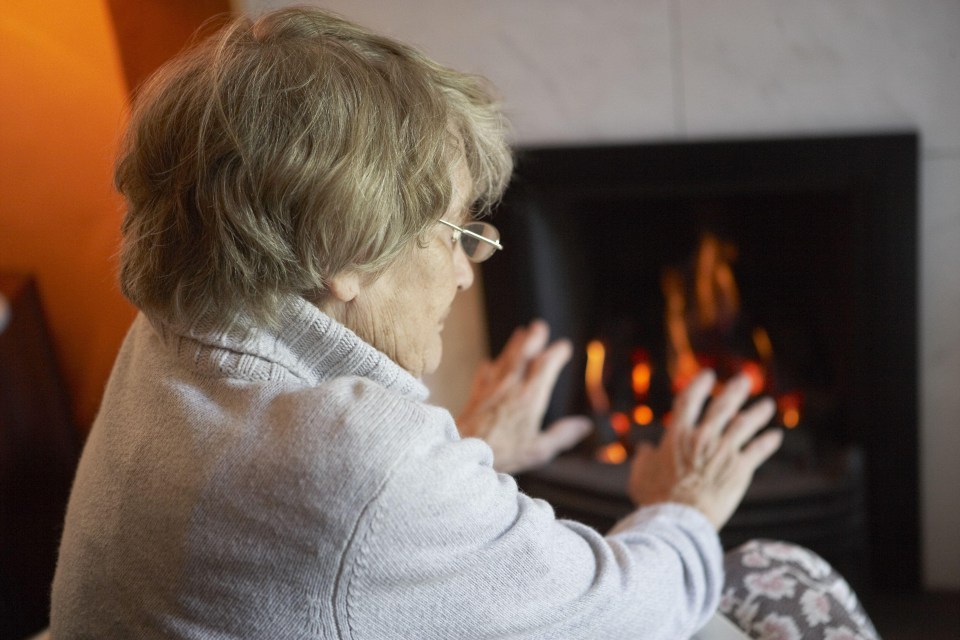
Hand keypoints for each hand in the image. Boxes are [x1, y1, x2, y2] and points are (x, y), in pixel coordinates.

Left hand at [457, 320, 591, 473]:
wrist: (462, 450)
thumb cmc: (502, 453)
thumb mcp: (539, 450)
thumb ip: (562, 435)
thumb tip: (585, 425)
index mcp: (529, 398)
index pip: (546, 366)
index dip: (556, 353)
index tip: (564, 346)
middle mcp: (510, 387)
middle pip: (523, 354)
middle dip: (533, 338)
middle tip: (539, 326)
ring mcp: (491, 388)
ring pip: (504, 359)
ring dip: (513, 345)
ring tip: (520, 333)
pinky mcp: (476, 395)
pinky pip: (484, 374)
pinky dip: (490, 366)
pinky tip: (489, 363)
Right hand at [627, 370, 782, 529]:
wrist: (679, 520)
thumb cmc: (655, 498)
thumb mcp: (640, 474)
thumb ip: (644, 458)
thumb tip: (646, 449)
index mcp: (677, 434)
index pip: (690, 400)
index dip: (699, 385)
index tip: (708, 376)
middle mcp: (702, 437)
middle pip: (723, 406)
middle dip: (735, 391)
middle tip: (744, 379)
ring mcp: (723, 452)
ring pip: (745, 424)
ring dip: (757, 413)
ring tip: (768, 404)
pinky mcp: (740, 469)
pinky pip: (758, 450)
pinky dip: (768, 442)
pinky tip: (776, 436)